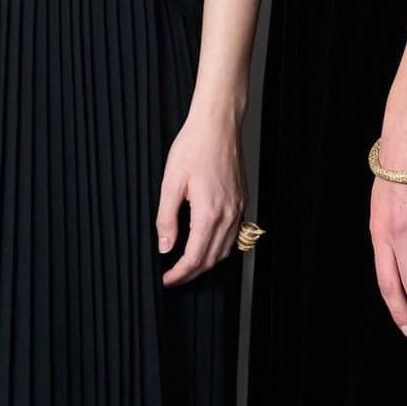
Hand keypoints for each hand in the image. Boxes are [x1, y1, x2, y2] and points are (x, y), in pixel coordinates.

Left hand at [158, 106, 245, 286]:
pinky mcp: (241, 201)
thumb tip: (165, 246)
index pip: (194, 258)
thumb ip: (166, 219)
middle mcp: (228, 215)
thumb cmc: (194, 147)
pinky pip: (233, 235)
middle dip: (191, 274)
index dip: (179, 274)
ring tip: (186, 266)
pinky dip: (218, 248)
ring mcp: (238, 209)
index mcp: (209, 213)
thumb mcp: (170, 183)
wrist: (218, 125)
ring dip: (205, 263)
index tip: (166, 280)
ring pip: (224, 251)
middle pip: (211, 260)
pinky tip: (205, 245)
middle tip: (172, 277)